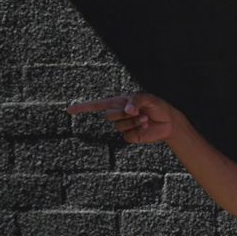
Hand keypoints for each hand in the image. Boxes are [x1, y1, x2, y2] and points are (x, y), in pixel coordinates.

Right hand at [67, 92, 181, 143]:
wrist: (168, 122)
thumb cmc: (157, 106)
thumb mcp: (147, 98)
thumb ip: (135, 100)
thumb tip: (127, 109)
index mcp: (119, 102)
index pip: (96, 105)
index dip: (82, 108)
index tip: (68, 110)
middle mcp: (119, 114)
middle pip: (109, 115)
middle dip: (123, 113)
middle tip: (138, 111)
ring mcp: (123, 126)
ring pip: (118, 125)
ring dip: (133, 121)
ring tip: (145, 118)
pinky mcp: (130, 136)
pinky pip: (127, 134)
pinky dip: (137, 129)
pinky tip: (145, 126)